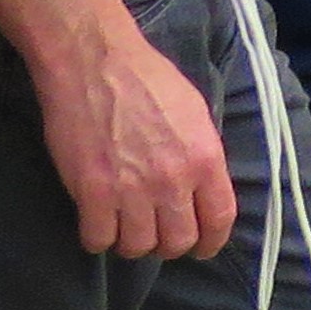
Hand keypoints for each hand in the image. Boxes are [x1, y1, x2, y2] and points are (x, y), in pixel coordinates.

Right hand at [29, 14, 234, 260]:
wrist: (94, 61)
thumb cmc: (146, 79)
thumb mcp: (195, 114)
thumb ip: (202, 155)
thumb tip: (203, 189)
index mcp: (205, 159)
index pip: (219, 220)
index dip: (210, 242)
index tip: (201, 248)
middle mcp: (173, 181)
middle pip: (178, 241)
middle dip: (168, 245)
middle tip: (155, 234)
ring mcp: (131, 189)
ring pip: (138, 247)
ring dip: (132, 244)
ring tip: (124, 228)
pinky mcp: (92, 192)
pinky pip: (98, 239)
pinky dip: (97, 238)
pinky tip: (96, 224)